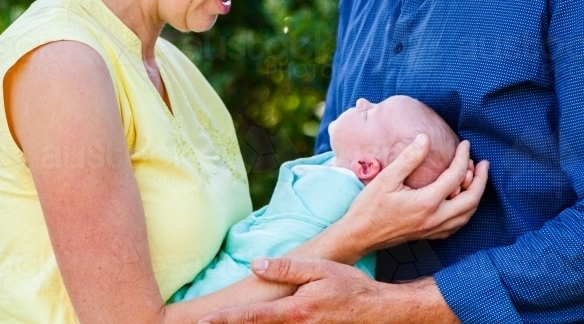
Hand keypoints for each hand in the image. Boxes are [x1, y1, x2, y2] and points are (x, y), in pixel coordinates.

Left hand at [197, 257, 457, 323]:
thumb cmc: (350, 286)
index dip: (226, 320)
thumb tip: (256, 265)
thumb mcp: (319, 269)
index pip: (252, 317)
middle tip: (203, 323)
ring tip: (223, 322)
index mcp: (295, 310)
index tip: (204, 321)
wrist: (380, 311)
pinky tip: (256, 321)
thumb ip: (287, 268)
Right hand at [336, 134, 489, 254]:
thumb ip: (408, 158)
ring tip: (474, 178)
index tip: (465, 144)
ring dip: (475, 195)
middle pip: (471, 199)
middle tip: (483, 163)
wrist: (360, 235)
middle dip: (480, 179)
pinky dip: (466, 211)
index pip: (455, 177)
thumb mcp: (386, 178)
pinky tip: (461, 201)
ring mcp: (434, 229)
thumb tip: (425, 139)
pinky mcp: (430, 235)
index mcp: (427, 202)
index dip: (463, 157)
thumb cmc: (370, 206)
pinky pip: (457, 224)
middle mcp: (436, 218)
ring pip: (467, 214)